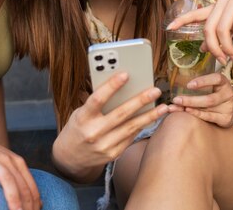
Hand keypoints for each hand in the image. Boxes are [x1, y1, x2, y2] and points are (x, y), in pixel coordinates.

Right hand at [0, 128, 40, 209]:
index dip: (34, 202)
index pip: (30, 185)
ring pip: (6, 179)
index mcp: (17, 162)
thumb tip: (38, 203)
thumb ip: (20, 181)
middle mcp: (7, 159)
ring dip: (12, 197)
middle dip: (27, 203)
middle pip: (20, 183)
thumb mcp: (6, 165)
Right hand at [53, 72, 168, 180]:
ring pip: (131, 128)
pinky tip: (152, 118)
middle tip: (155, 90)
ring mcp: (103, 146)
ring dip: (149, 116)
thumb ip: (97, 103)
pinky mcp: (112, 154)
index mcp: (82, 118)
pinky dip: (142, 127)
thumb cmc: (78, 127)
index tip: (126, 74)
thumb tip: (122, 87)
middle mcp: (93, 132)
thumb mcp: (80, 113)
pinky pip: (130, 137)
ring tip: (163, 107)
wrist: (70, 158)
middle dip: (140, 101)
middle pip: (120, 114)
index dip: (111, 86)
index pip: (97, 99)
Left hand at [167, 0, 232, 62]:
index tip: (168, 28)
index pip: (194, 14)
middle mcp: (221, 3)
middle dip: (214, 49)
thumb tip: (203, 48)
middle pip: (208, 29)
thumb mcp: (232, 27)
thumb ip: (218, 36)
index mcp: (215, 8)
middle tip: (222, 60)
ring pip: (222, 30)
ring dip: (228, 48)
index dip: (181, 20)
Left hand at [171, 73, 232, 127]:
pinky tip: (187, 111)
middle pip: (209, 99)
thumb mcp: (215, 85)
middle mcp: (228, 95)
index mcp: (224, 83)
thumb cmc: (219, 92)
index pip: (216, 79)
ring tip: (176, 107)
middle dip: (190, 100)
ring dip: (190, 108)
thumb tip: (178, 82)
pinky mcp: (226, 119)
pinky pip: (209, 117)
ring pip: (207, 109)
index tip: (188, 85)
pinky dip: (197, 114)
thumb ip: (202, 84)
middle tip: (175, 100)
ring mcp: (228, 108)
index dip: (203, 81)